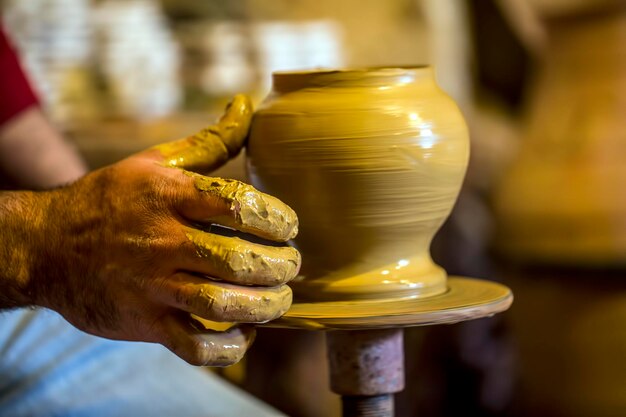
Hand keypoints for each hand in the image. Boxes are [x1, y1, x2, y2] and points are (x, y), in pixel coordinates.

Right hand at [23, 95, 300, 365]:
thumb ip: (210, 141)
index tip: (290, 226)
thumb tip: (246, 104)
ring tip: (281, 299)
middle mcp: (161, 240)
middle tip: (292, 264)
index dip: (277, 218)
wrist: (46, 245)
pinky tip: (245, 332)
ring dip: (264, 306)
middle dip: (279, 266)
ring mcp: (151, 285)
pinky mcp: (144, 322)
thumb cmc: (112, 198)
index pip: (238, 204)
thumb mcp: (155, 161)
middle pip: (237, 259)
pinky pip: (193, 346)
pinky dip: (228, 347)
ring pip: (221, 304)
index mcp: (169, 196)